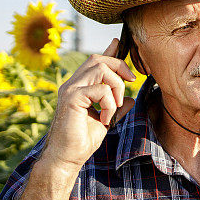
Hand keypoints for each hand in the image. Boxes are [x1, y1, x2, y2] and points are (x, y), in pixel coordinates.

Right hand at [42, 38, 136, 170]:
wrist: (67, 157)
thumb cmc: (83, 140)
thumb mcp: (106, 120)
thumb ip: (117, 108)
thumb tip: (132, 100)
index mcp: (80, 87)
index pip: (95, 63)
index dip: (108, 52)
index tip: (118, 43)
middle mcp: (73, 84)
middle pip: (99, 60)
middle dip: (120, 66)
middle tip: (131, 82)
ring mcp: (70, 89)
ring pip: (101, 69)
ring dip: (116, 88)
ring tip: (115, 107)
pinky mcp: (71, 98)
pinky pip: (100, 89)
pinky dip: (109, 103)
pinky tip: (105, 118)